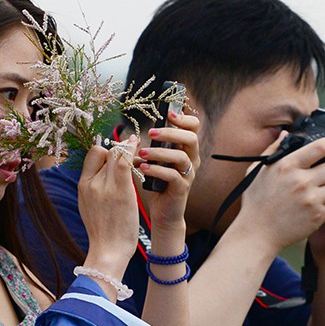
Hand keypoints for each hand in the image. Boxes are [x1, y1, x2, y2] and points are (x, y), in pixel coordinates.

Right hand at [78, 137, 138, 278]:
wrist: (107, 250)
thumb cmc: (103, 232)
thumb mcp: (90, 206)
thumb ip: (94, 189)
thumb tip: (102, 175)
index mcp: (82, 185)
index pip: (93, 155)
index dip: (106, 151)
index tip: (117, 155)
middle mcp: (91, 182)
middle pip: (105, 152)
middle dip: (119, 148)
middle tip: (132, 147)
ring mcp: (105, 186)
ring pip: (115, 153)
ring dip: (128, 147)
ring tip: (138, 144)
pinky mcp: (120, 191)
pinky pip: (125, 162)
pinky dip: (132, 150)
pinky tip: (139, 145)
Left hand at [137, 110, 199, 230]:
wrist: (164, 212)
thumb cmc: (157, 184)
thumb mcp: (155, 161)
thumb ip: (150, 148)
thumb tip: (131, 137)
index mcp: (185, 149)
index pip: (193, 127)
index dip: (184, 118)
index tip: (168, 113)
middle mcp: (191, 159)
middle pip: (191, 138)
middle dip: (170, 132)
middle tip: (151, 132)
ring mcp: (188, 174)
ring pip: (181, 156)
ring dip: (159, 152)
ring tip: (142, 153)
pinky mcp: (182, 188)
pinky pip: (173, 175)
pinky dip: (157, 170)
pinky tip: (144, 168)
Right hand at [234, 132, 324, 254]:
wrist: (256, 233)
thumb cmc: (255, 202)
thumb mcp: (257, 171)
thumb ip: (272, 150)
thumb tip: (285, 134)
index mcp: (287, 166)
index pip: (321, 147)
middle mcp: (301, 181)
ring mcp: (311, 200)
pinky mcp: (317, 216)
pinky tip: (320, 206)